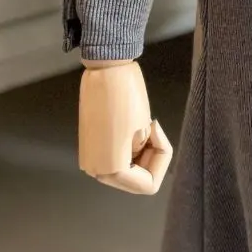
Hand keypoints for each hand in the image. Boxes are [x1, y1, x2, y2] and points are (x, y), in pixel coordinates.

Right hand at [78, 61, 172, 194]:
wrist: (105, 66)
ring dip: (141, 149)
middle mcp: (96, 169)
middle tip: (151, 126)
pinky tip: (130, 122)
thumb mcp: (145, 130)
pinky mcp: (92, 144)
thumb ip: (144, 153)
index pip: (148, 184)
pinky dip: (130, 144)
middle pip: (138, 179)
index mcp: (110, 171)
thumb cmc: (126, 93)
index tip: (155, 129)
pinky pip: (118, 156)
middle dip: (151, 155)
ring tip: (140, 122)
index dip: (160, 159)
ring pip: (129, 167)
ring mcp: (91, 157)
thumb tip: (139, 157)